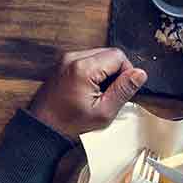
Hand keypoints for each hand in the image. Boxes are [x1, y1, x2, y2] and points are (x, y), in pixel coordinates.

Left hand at [27, 47, 146, 140]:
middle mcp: (73, 58)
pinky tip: (89, 90)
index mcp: (83, 68)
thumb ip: (123, 90)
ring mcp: (65, 60)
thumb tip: (140, 74)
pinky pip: (87, 60)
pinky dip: (93, 72)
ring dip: (105, 72)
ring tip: (99, 94)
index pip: (118, 56)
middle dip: (116, 72)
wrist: (42, 129)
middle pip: (108, 53)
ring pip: (98, 56)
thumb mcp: (103, 112)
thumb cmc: (70, 124)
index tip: (123, 90)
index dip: (127, 72)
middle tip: (111, 94)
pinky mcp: (62, 64)